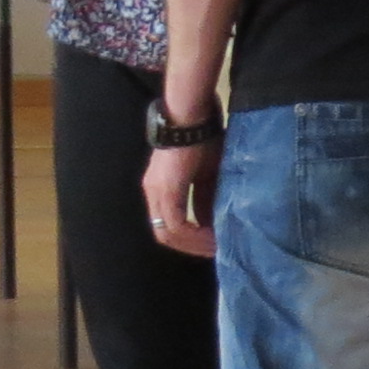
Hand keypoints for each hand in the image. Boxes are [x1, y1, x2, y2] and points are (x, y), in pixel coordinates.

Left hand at [143, 141, 220, 258]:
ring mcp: (157, 192)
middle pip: (164, 235)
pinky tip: (211, 237)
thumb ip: (205, 198)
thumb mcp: (206, 174)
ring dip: (193, 244)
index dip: (188, 239)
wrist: (192, 117)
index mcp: (160, 188)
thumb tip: (211, 222)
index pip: (167, 225)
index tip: (211, 243)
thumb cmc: (202, 138)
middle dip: (191, 247)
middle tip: (214, 251)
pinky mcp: (167, 190)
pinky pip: (176, 224)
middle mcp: (153, 193)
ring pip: (168, 233)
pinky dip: (194, 235)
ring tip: (216, 247)